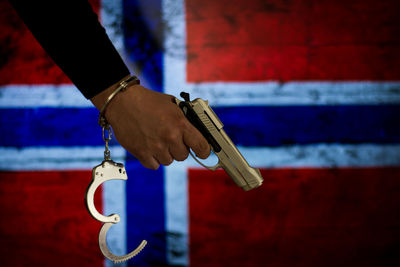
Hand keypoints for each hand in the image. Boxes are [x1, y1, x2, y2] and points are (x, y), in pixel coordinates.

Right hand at [91, 78, 209, 169]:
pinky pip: (154, 165)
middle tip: (171, 139)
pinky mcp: (141, 153)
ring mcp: (155, 147)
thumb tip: (199, 131)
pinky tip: (150, 147)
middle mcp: (169, 137)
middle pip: (183, 156)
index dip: (204, 151)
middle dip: (179, 148)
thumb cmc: (149, 101)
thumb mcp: (173, 105)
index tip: (203, 152)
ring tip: (157, 140)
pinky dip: (153, 159)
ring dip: (165, 153)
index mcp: (180, 124)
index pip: (201, 146)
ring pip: (168, 161)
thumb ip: (185, 119)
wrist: (123, 102)